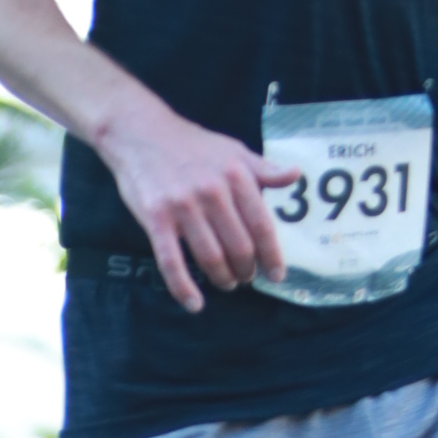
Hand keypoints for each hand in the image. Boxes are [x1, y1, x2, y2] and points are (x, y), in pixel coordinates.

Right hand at [95, 102, 296, 314]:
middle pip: (238, 246)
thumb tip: (296, 175)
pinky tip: (194, 303)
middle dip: (246, 270)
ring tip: (226, 283)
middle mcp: (213, 192)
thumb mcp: (233, 150)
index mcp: (236, 176)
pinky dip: (184, 288)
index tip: (277, 274)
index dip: (272, 255)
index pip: (262, 225)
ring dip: (222, 278)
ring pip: (210, 257)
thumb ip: (264, 169)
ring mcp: (183, 207)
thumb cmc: (192, 145)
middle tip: (246, 278)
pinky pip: (171, 262)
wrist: (141, 133)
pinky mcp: (156, 219)